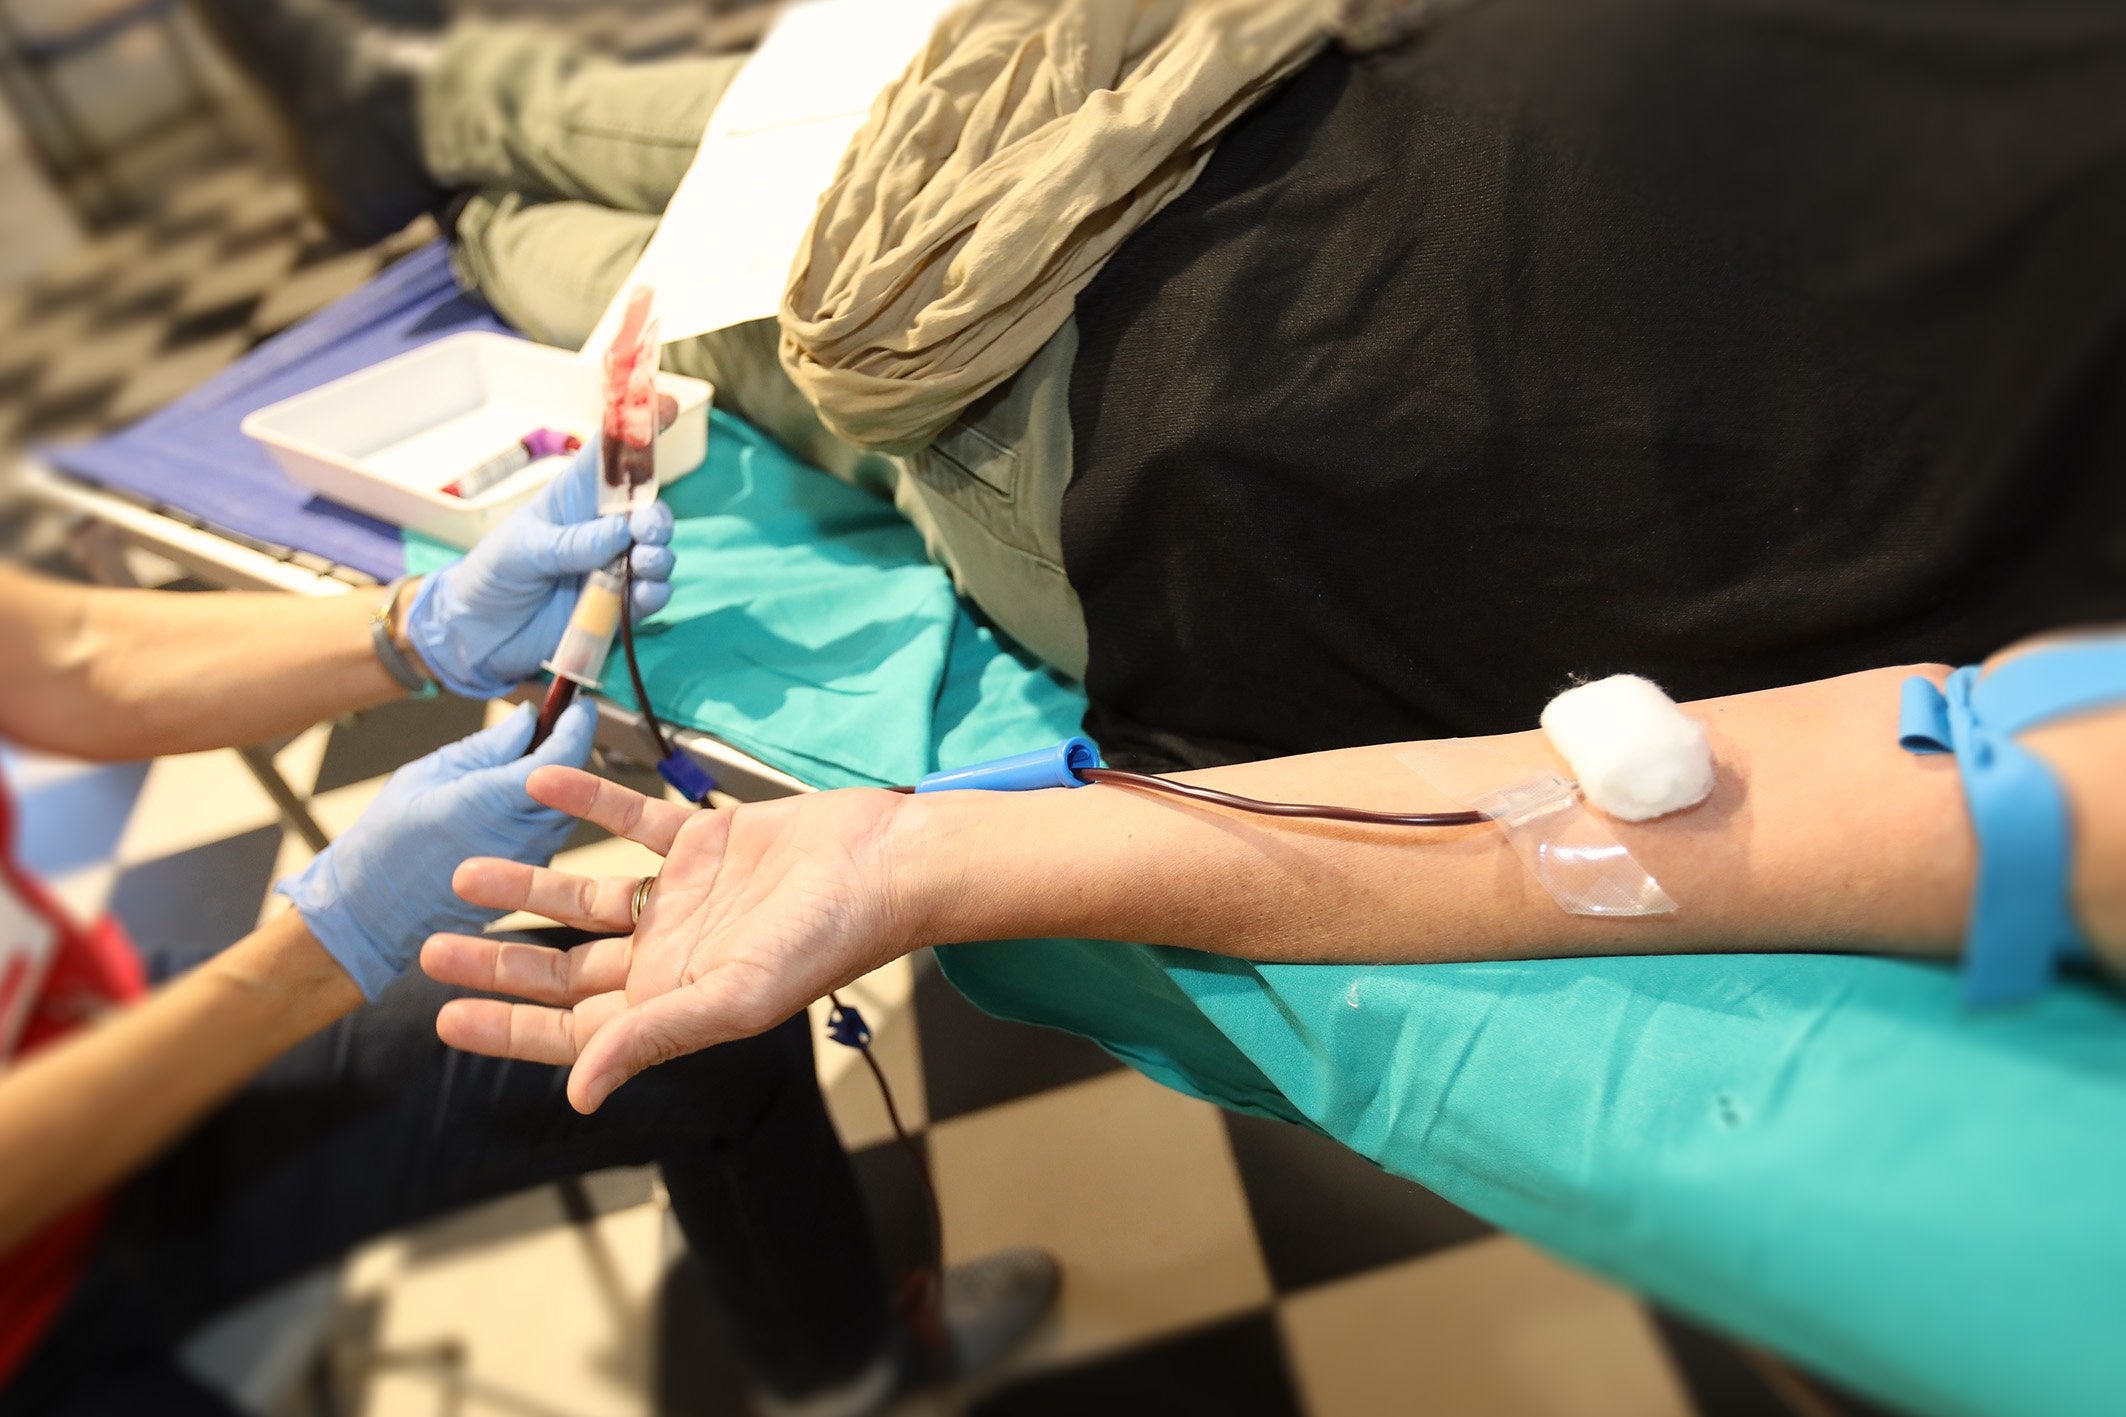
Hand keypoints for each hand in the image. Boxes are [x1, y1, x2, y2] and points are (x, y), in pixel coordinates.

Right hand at [279, 701, 596, 998]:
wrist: (371, 913)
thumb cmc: (386, 842)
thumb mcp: (430, 775)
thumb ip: (488, 747)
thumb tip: (529, 717)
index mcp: (490, 803)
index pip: (560, 757)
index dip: (575, 725)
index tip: (578, 702)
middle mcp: (519, 836)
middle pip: (572, 782)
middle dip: (568, 748)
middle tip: (556, 720)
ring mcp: (527, 863)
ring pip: (563, 809)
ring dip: (557, 780)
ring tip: (530, 757)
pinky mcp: (526, 881)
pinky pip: (548, 833)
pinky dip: (541, 809)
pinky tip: (517, 798)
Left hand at [404, 443, 677, 698]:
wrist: (477, 634)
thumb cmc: (493, 575)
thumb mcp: (523, 550)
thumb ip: (572, 542)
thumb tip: (622, 532)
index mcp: (575, 498)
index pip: (612, 456)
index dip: (641, 430)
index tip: (668, 405)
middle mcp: (601, 529)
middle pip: (648, 510)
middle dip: (658, 516)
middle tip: (647, 530)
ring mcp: (613, 567)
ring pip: (657, 552)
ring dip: (659, 555)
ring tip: (642, 564)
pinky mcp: (618, 606)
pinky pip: (652, 595)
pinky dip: (655, 592)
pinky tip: (644, 593)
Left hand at [422, 768, 916, 1111]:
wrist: (886, 862)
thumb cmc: (827, 939)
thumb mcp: (734, 998)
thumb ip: (652, 1038)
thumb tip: (579, 1094)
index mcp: (674, 1003)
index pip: (573, 1028)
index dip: (508, 1025)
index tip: (446, 1014)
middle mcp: (671, 955)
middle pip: (564, 965)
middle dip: (497, 959)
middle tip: (429, 945)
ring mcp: (685, 896)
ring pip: (584, 896)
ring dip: (526, 883)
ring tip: (467, 871)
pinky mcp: (704, 840)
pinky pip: (629, 822)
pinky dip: (585, 800)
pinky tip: (540, 779)